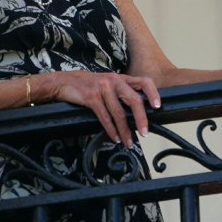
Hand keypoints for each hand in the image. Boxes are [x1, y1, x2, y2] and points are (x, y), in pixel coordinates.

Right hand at [44, 71, 159, 148]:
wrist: (63, 82)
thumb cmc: (86, 85)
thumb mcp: (106, 84)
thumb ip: (119, 93)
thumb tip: (135, 112)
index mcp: (120, 78)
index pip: (144, 82)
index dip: (153, 94)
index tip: (158, 107)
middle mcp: (114, 81)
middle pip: (134, 100)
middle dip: (141, 119)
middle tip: (144, 134)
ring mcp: (103, 88)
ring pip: (120, 113)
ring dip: (125, 131)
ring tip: (128, 142)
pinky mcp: (92, 97)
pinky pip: (105, 117)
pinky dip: (111, 130)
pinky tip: (114, 137)